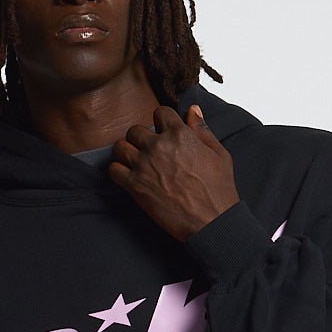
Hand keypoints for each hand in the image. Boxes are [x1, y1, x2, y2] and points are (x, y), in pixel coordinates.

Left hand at [108, 103, 240, 241]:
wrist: (211, 221)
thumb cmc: (218, 190)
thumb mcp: (219, 154)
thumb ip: (202, 130)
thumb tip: (193, 110)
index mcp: (180, 134)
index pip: (160, 113)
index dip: (161, 122)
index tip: (163, 132)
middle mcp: (159, 146)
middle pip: (135, 130)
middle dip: (141, 139)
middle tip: (148, 152)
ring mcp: (144, 165)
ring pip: (120, 147)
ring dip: (126, 153)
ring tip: (135, 163)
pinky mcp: (135, 186)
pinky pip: (113, 170)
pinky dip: (118, 172)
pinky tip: (129, 177)